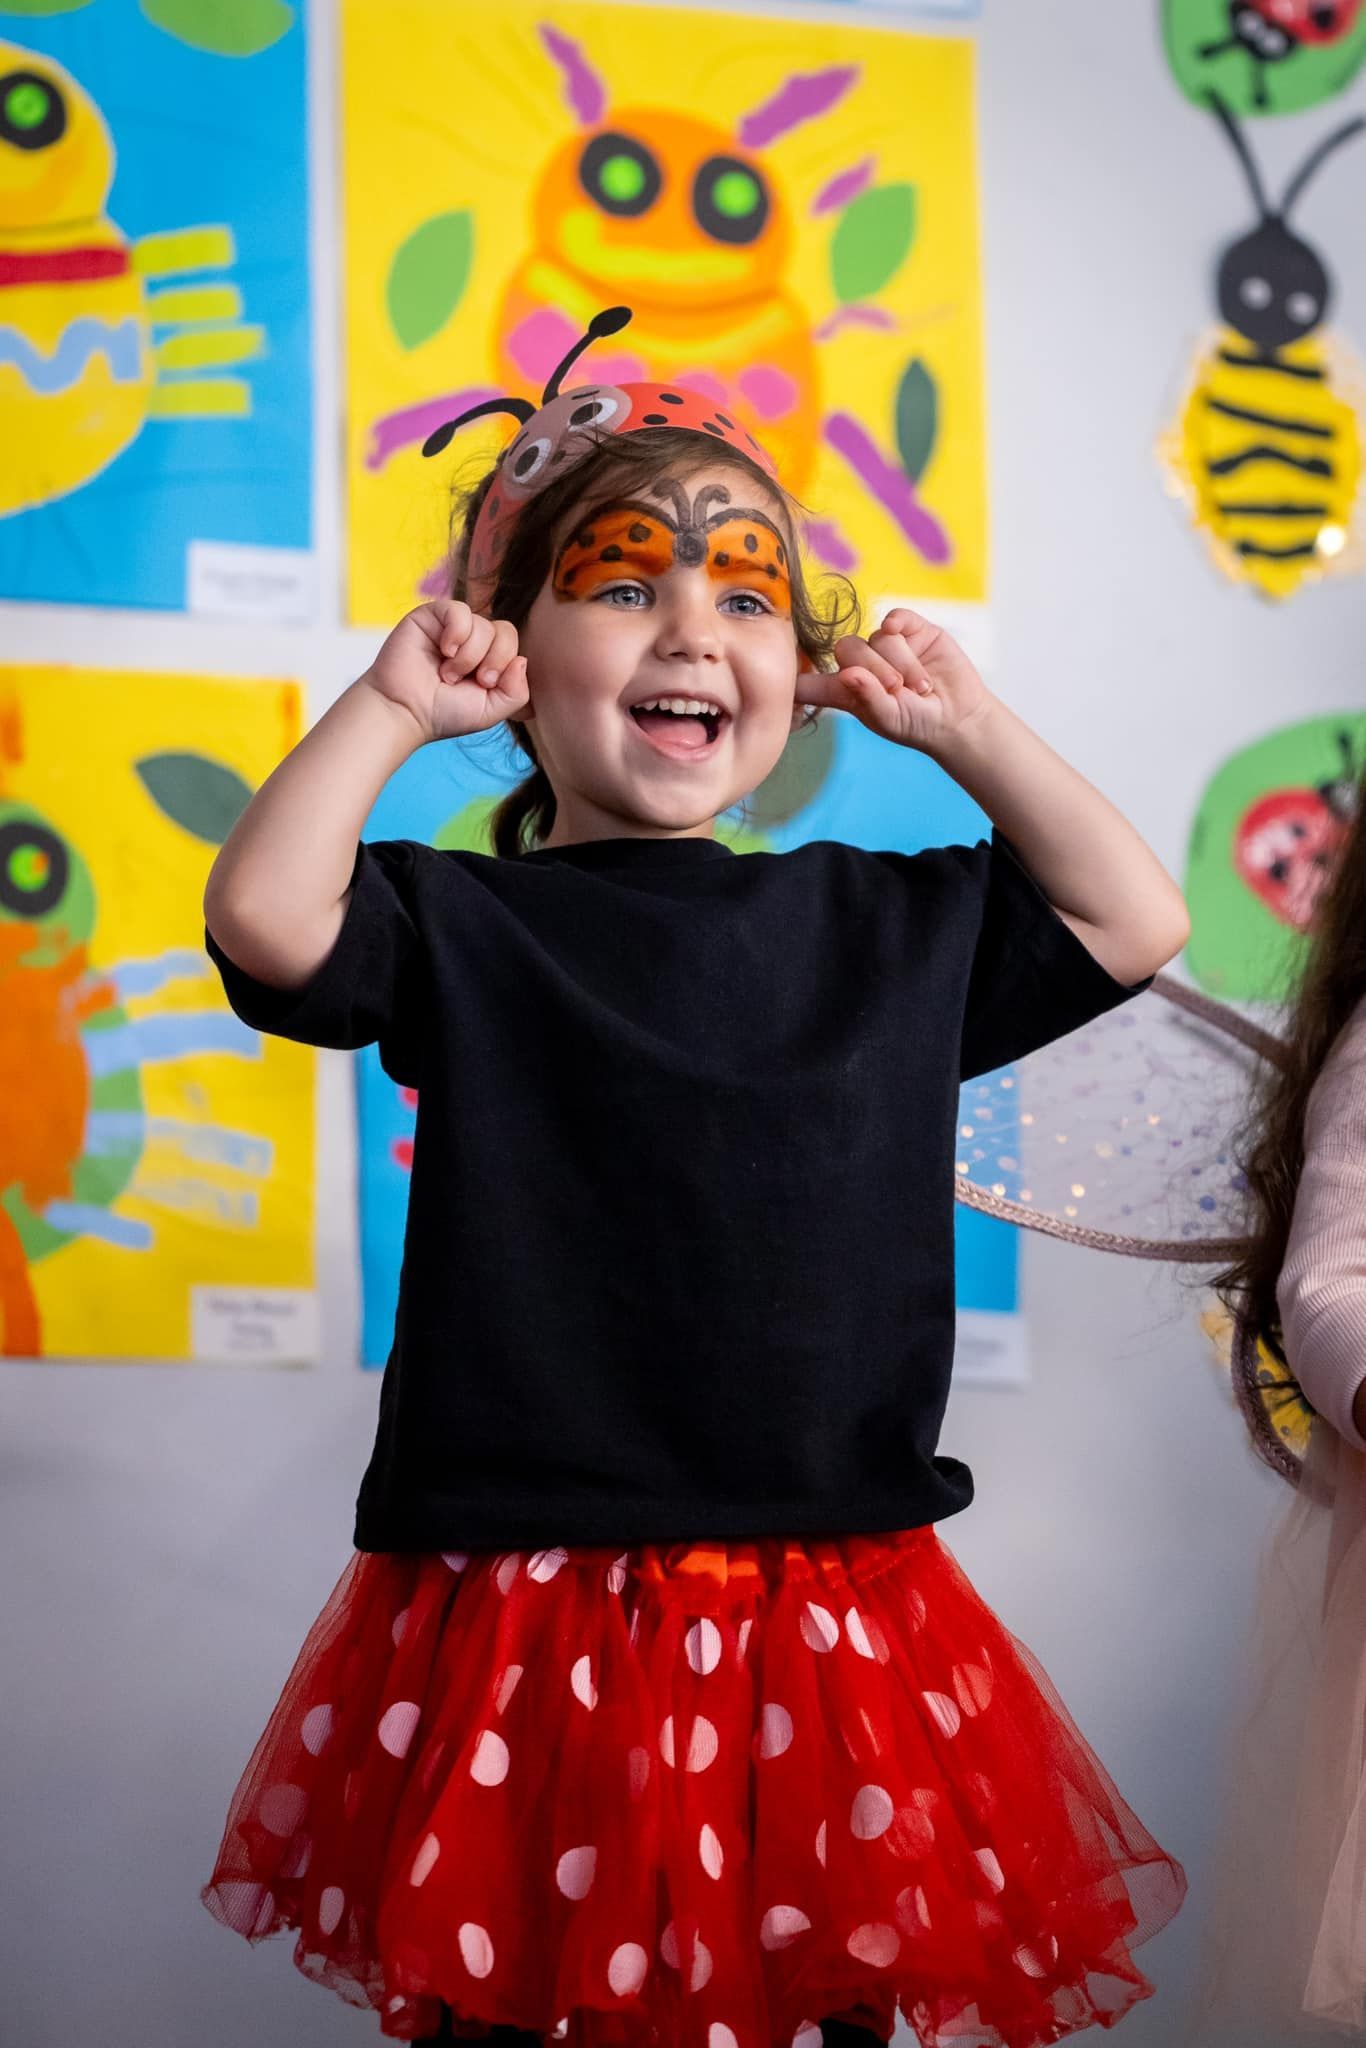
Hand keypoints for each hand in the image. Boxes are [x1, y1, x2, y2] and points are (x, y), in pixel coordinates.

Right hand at [361, 599, 529, 744]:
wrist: (405, 711)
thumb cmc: (443, 713)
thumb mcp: (491, 711)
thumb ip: (517, 692)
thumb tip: (522, 660)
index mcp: (488, 659)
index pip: (513, 645)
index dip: (505, 663)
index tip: (484, 684)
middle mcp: (472, 640)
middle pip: (505, 631)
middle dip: (493, 659)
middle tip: (473, 680)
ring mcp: (452, 627)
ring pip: (483, 624)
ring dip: (469, 655)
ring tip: (447, 674)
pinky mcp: (432, 616)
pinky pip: (459, 610)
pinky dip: (457, 633)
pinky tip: (444, 650)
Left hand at [797, 607, 991, 754]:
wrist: (958, 715)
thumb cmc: (917, 724)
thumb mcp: (889, 719)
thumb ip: (868, 698)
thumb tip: (848, 673)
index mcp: (845, 690)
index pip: (809, 681)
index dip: (794, 676)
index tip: (773, 676)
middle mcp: (861, 663)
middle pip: (847, 648)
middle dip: (874, 668)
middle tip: (898, 690)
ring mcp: (886, 645)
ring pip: (877, 637)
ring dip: (900, 662)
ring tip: (920, 685)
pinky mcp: (911, 630)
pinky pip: (896, 617)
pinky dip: (899, 626)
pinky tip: (908, 639)